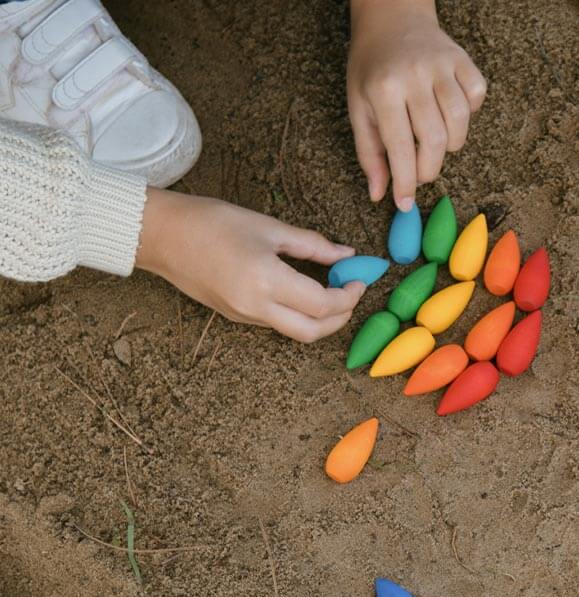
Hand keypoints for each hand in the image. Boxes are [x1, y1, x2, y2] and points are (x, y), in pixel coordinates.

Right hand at [135, 189, 363, 342]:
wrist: (160, 235)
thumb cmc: (210, 222)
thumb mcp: (267, 226)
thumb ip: (312, 245)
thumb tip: (346, 255)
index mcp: (267, 281)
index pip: (323, 304)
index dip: (348, 295)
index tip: (359, 279)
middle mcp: (257, 307)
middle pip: (314, 332)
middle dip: (340, 318)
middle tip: (350, 293)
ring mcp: (245, 317)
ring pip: (296, 332)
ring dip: (320, 319)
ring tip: (329, 290)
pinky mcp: (236, 317)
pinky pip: (277, 324)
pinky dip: (298, 315)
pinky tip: (302, 292)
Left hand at [348, 0, 486, 209]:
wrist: (391, 17)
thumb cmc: (372, 68)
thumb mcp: (358, 107)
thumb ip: (369, 153)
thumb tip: (380, 194)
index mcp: (383, 89)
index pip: (399, 148)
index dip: (405, 182)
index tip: (405, 203)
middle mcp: (413, 75)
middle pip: (435, 140)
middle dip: (429, 169)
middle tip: (420, 171)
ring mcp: (441, 65)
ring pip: (460, 122)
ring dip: (452, 144)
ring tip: (436, 141)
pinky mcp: (462, 59)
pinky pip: (477, 96)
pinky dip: (470, 112)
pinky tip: (452, 112)